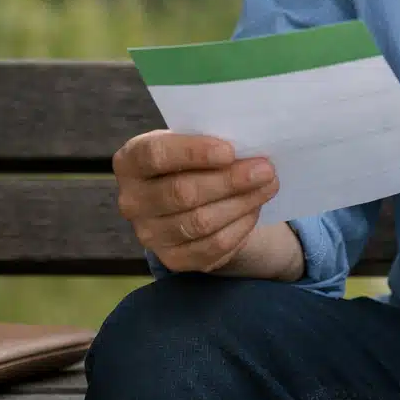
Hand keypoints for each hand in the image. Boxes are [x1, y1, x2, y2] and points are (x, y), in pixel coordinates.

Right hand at [112, 130, 278, 273]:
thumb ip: (210, 140)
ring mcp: (149, 234)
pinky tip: (254, 209)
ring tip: (268, 186)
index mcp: (130, 161)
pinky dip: (239, 227)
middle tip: (265, 170)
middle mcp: (132, 201)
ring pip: (200, 222)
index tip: (230, 151)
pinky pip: (212, 246)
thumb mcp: (193, 141)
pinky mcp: (173, 259)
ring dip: (242, 203)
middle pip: (182, 193)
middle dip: (230, 180)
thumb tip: (249, 147)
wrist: (189, 197)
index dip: (193, 152)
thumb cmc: (193, 159)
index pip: (155, 155)